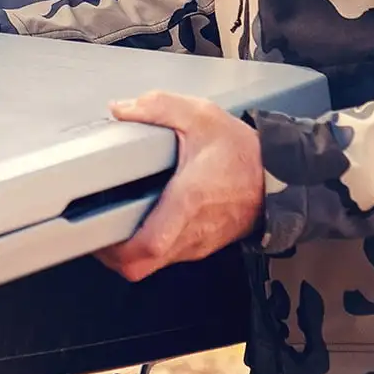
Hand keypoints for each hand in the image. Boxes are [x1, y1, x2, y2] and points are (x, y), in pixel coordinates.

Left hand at [99, 90, 264, 280]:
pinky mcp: (200, 245)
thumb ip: (158, 107)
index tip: (95, 226)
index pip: (147, 246)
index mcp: (188, 201)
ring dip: (127, 250)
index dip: (114, 248)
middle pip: (140, 266)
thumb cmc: (243, 152)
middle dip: (110, 254)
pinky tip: (139, 219)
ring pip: (151, 265)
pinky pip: (166, 256)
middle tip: (94, 225)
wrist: (279, 176)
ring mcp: (196, 243)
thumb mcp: (201, 115)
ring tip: (112, 219)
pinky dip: (146, 245)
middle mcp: (191, 231)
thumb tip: (121, 108)